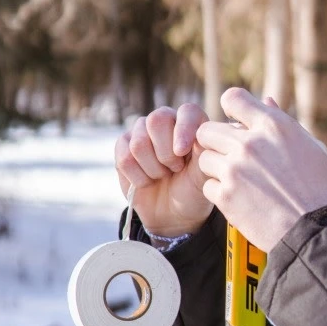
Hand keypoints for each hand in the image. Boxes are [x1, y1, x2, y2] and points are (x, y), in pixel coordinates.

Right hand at [114, 104, 211, 236]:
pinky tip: (147, 181)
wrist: (171, 214)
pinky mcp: (123, 146)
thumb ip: (202, 154)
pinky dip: (137, 177)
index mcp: (191, 123)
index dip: (183, 130)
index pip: (187, 111)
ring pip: (138, 142)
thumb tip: (196, 136)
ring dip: (152, 168)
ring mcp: (142, 131)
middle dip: (165, 154)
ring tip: (163, 175)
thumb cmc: (192, 191)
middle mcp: (166, 121)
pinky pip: (124, 157)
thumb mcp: (203, 177)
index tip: (182, 153)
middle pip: (156, 120)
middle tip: (175, 169)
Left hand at [196, 89, 326, 251]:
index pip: (232, 98)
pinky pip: (207, 186)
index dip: (231, 110)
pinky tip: (239, 199)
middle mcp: (249, 143)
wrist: (317, 231)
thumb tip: (266, 101)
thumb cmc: (322, 189)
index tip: (235, 123)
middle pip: (207, 130)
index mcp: (273, 125)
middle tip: (230, 156)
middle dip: (215, 142)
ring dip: (216, 168)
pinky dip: (219, 193)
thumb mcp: (311, 147)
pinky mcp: (226, 196)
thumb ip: (283, 123)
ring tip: (238, 181)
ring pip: (204, 159)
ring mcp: (234, 170)